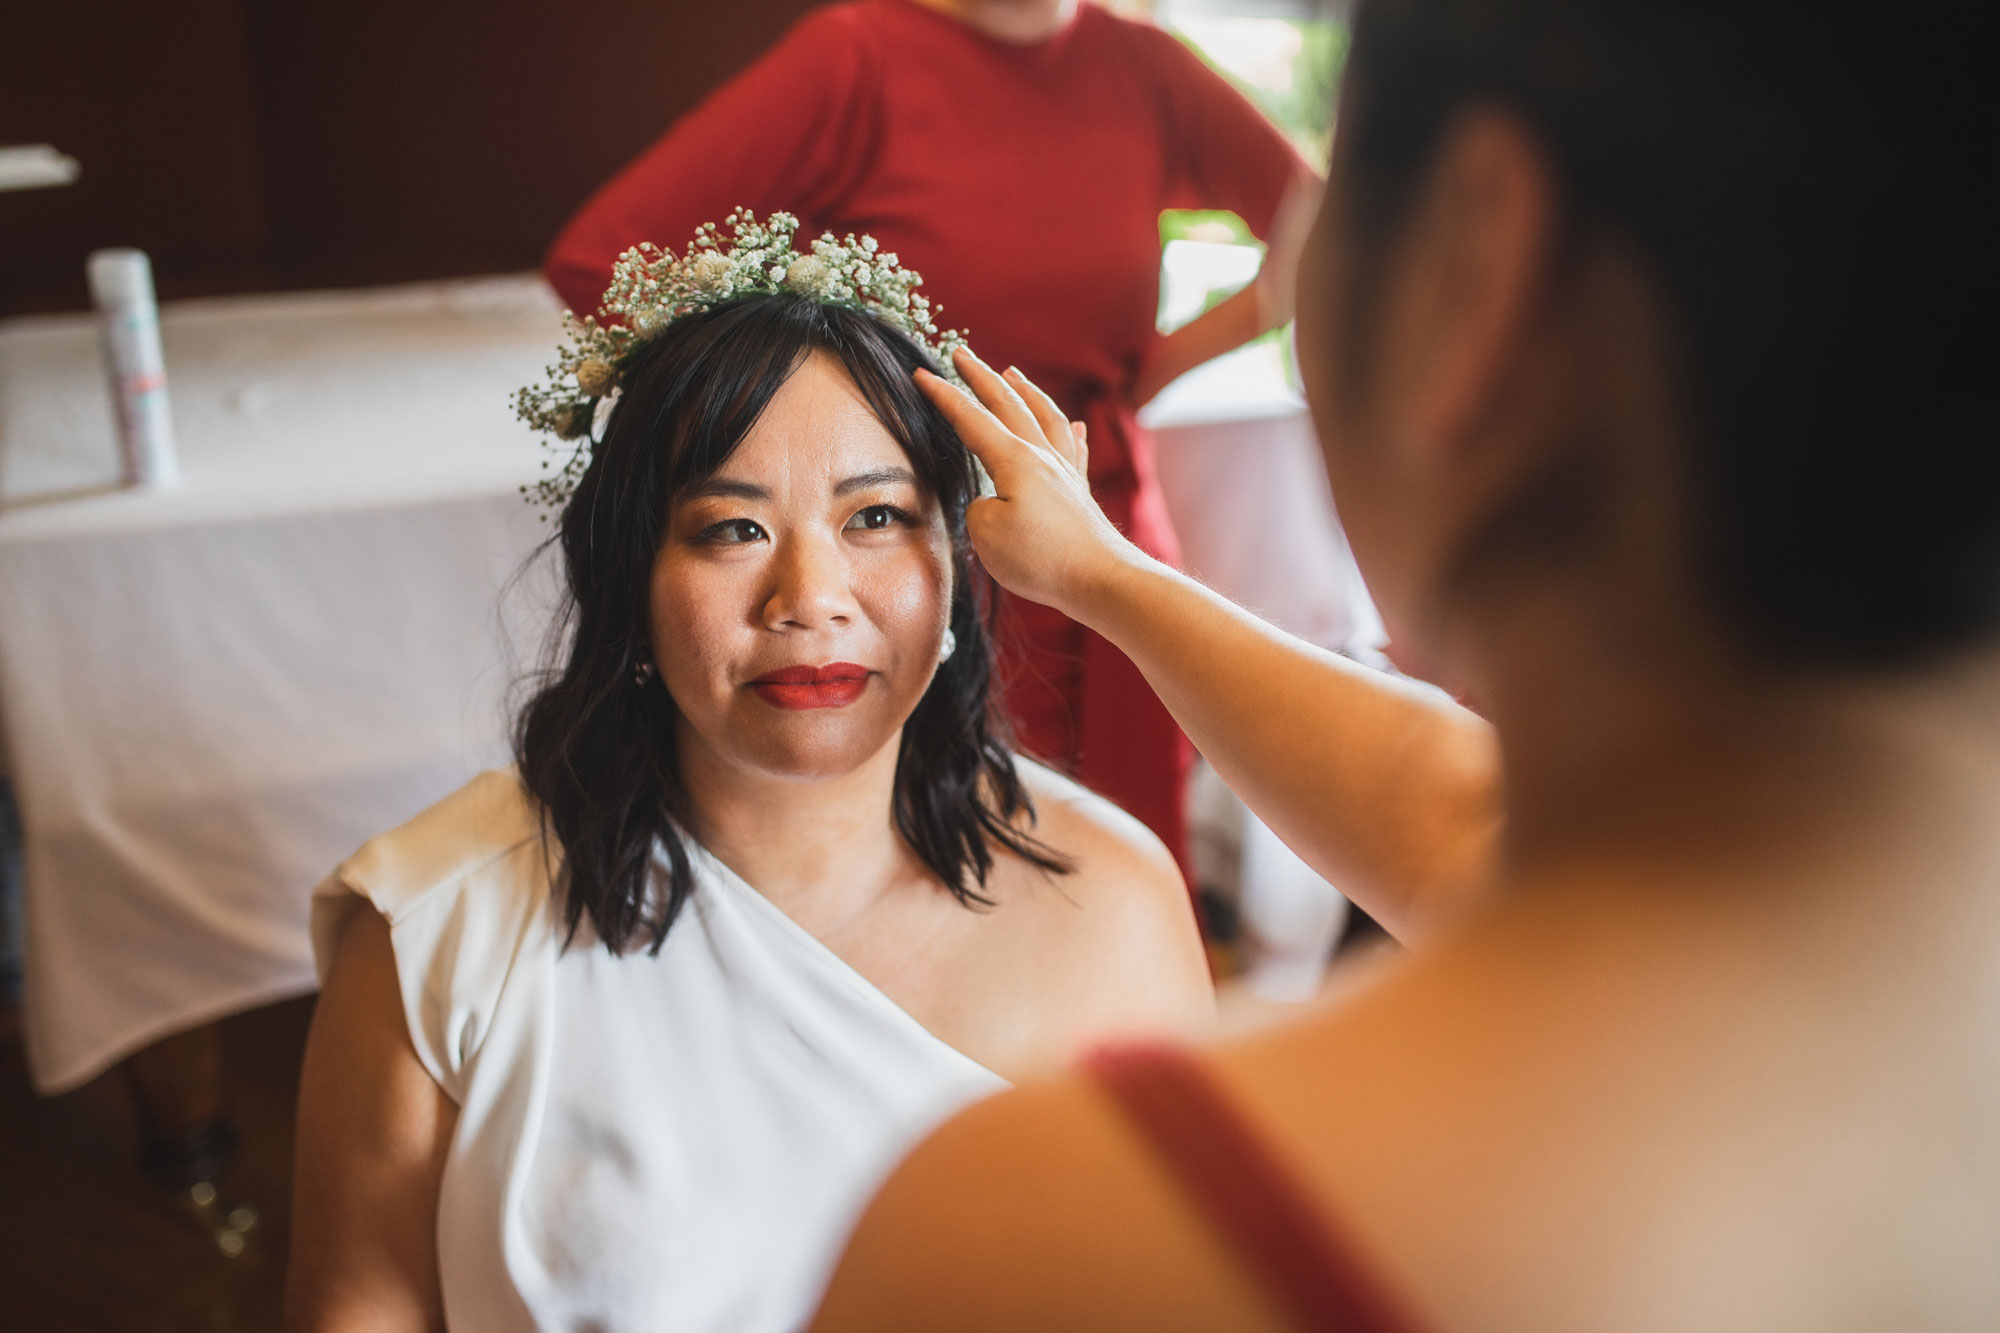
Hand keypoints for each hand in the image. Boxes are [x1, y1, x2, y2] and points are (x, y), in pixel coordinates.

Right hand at [916, 347, 1141, 620]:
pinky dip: (1069, 432)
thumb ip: (980, 508)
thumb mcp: (987, 534)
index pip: (970, 419)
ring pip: (1045, 416)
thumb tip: (994, 500)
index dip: (944, 396)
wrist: (1100, 578)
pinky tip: (1075, 426)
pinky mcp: (1080, 493)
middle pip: (1008, 404)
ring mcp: (1065, 472)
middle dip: (981, 376)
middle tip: (962, 354)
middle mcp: (1042, 456)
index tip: (921, 374)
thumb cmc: (1042, 558)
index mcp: (1014, 460)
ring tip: (1014, 373)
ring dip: (1026, 391)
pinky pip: (1074, 450)